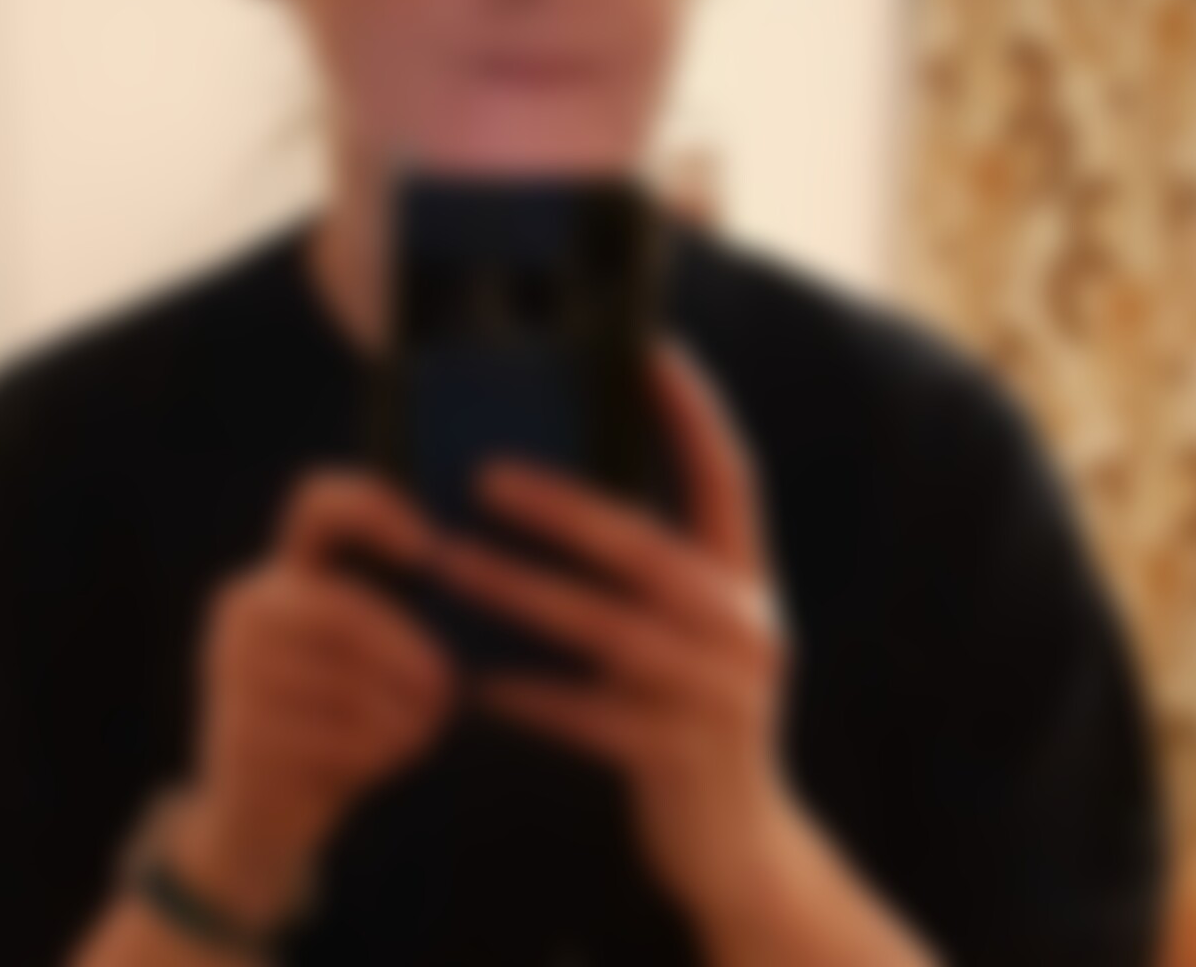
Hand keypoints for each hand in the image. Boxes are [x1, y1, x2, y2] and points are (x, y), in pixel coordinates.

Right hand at [176, 470, 457, 929]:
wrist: (257, 815)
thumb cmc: (334, 719)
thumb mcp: (360, 660)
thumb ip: (392, 618)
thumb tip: (451, 609)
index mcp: (285, 569)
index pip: (318, 503)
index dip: (374, 508)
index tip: (427, 550)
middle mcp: (248, 603)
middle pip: (344, 609)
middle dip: (406, 651)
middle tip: (447, 687)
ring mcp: (232, 667)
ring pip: (344, 681)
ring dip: (399, 713)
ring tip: (423, 729)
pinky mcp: (236, 731)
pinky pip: (331, 736)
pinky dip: (375, 753)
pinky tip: (384, 760)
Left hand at [427, 341, 940, 965]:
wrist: (738, 846)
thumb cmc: (691, 708)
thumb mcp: (694, 630)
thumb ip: (652, 569)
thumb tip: (548, 484)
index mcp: (748, 580)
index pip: (729, 475)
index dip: (692, 411)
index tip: (648, 349)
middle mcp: (744, 625)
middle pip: (642, 544)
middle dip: (557, 504)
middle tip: (478, 474)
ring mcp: (718, 693)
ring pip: (600, 626)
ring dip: (516, 591)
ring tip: (447, 562)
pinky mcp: (678, 755)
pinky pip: (584, 714)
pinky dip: (524, 693)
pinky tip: (469, 677)